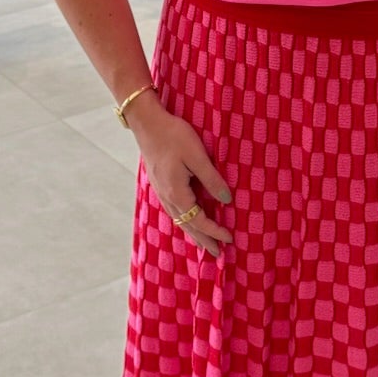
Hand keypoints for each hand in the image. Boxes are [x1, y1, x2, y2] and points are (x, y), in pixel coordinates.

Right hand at [130, 99, 234, 260]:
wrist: (147, 122)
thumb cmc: (173, 135)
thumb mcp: (197, 155)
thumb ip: (212, 179)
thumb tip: (226, 200)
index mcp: (177, 192)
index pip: (198, 220)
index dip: (215, 231)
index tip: (230, 238)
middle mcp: (167, 196)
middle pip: (187, 225)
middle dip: (203, 240)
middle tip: (217, 254)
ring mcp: (161, 191)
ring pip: (179, 219)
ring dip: (193, 233)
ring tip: (205, 243)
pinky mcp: (159, 184)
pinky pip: (174, 210)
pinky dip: (185, 220)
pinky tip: (188, 219)